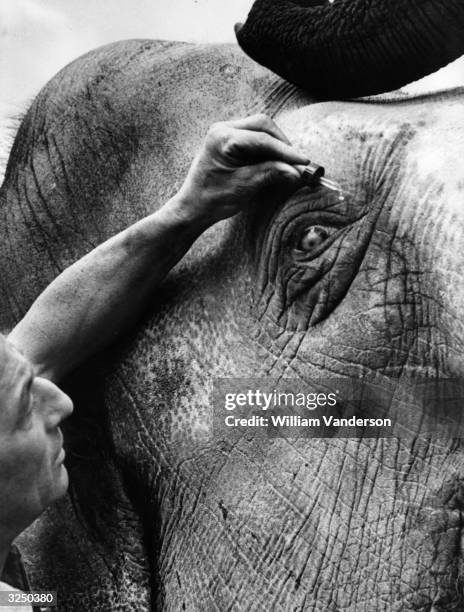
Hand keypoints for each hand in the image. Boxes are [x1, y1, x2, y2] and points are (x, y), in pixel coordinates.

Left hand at [175, 114, 308, 224]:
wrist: (194, 208)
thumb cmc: (212, 199)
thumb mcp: (243, 186)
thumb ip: (269, 173)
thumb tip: (295, 170)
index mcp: (222, 138)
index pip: (262, 139)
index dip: (286, 151)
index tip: (303, 162)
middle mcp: (222, 129)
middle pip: (263, 125)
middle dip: (282, 144)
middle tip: (297, 163)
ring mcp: (225, 133)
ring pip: (261, 129)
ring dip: (276, 146)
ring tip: (287, 165)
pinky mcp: (230, 141)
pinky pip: (255, 138)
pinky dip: (268, 149)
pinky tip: (275, 163)